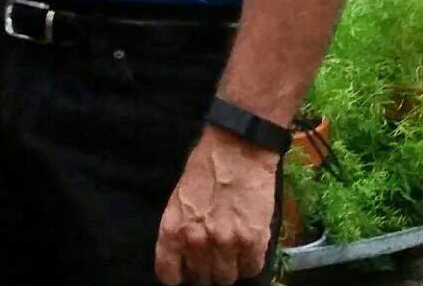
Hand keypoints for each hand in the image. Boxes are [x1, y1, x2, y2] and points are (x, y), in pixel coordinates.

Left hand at [154, 127, 277, 284]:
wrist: (237, 149)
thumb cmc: (205, 167)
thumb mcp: (179, 197)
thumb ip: (179, 229)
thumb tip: (183, 255)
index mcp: (173, 229)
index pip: (169, 274)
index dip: (178, 276)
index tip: (185, 272)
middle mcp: (197, 241)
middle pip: (202, 279)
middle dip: (206, 270)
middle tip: (212, 257)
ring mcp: (226, 243)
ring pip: (227, 278)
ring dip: (229, 268)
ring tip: (231, 251)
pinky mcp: (254, 241)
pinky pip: (251, 268)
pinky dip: (249, 262)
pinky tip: (247, 247)